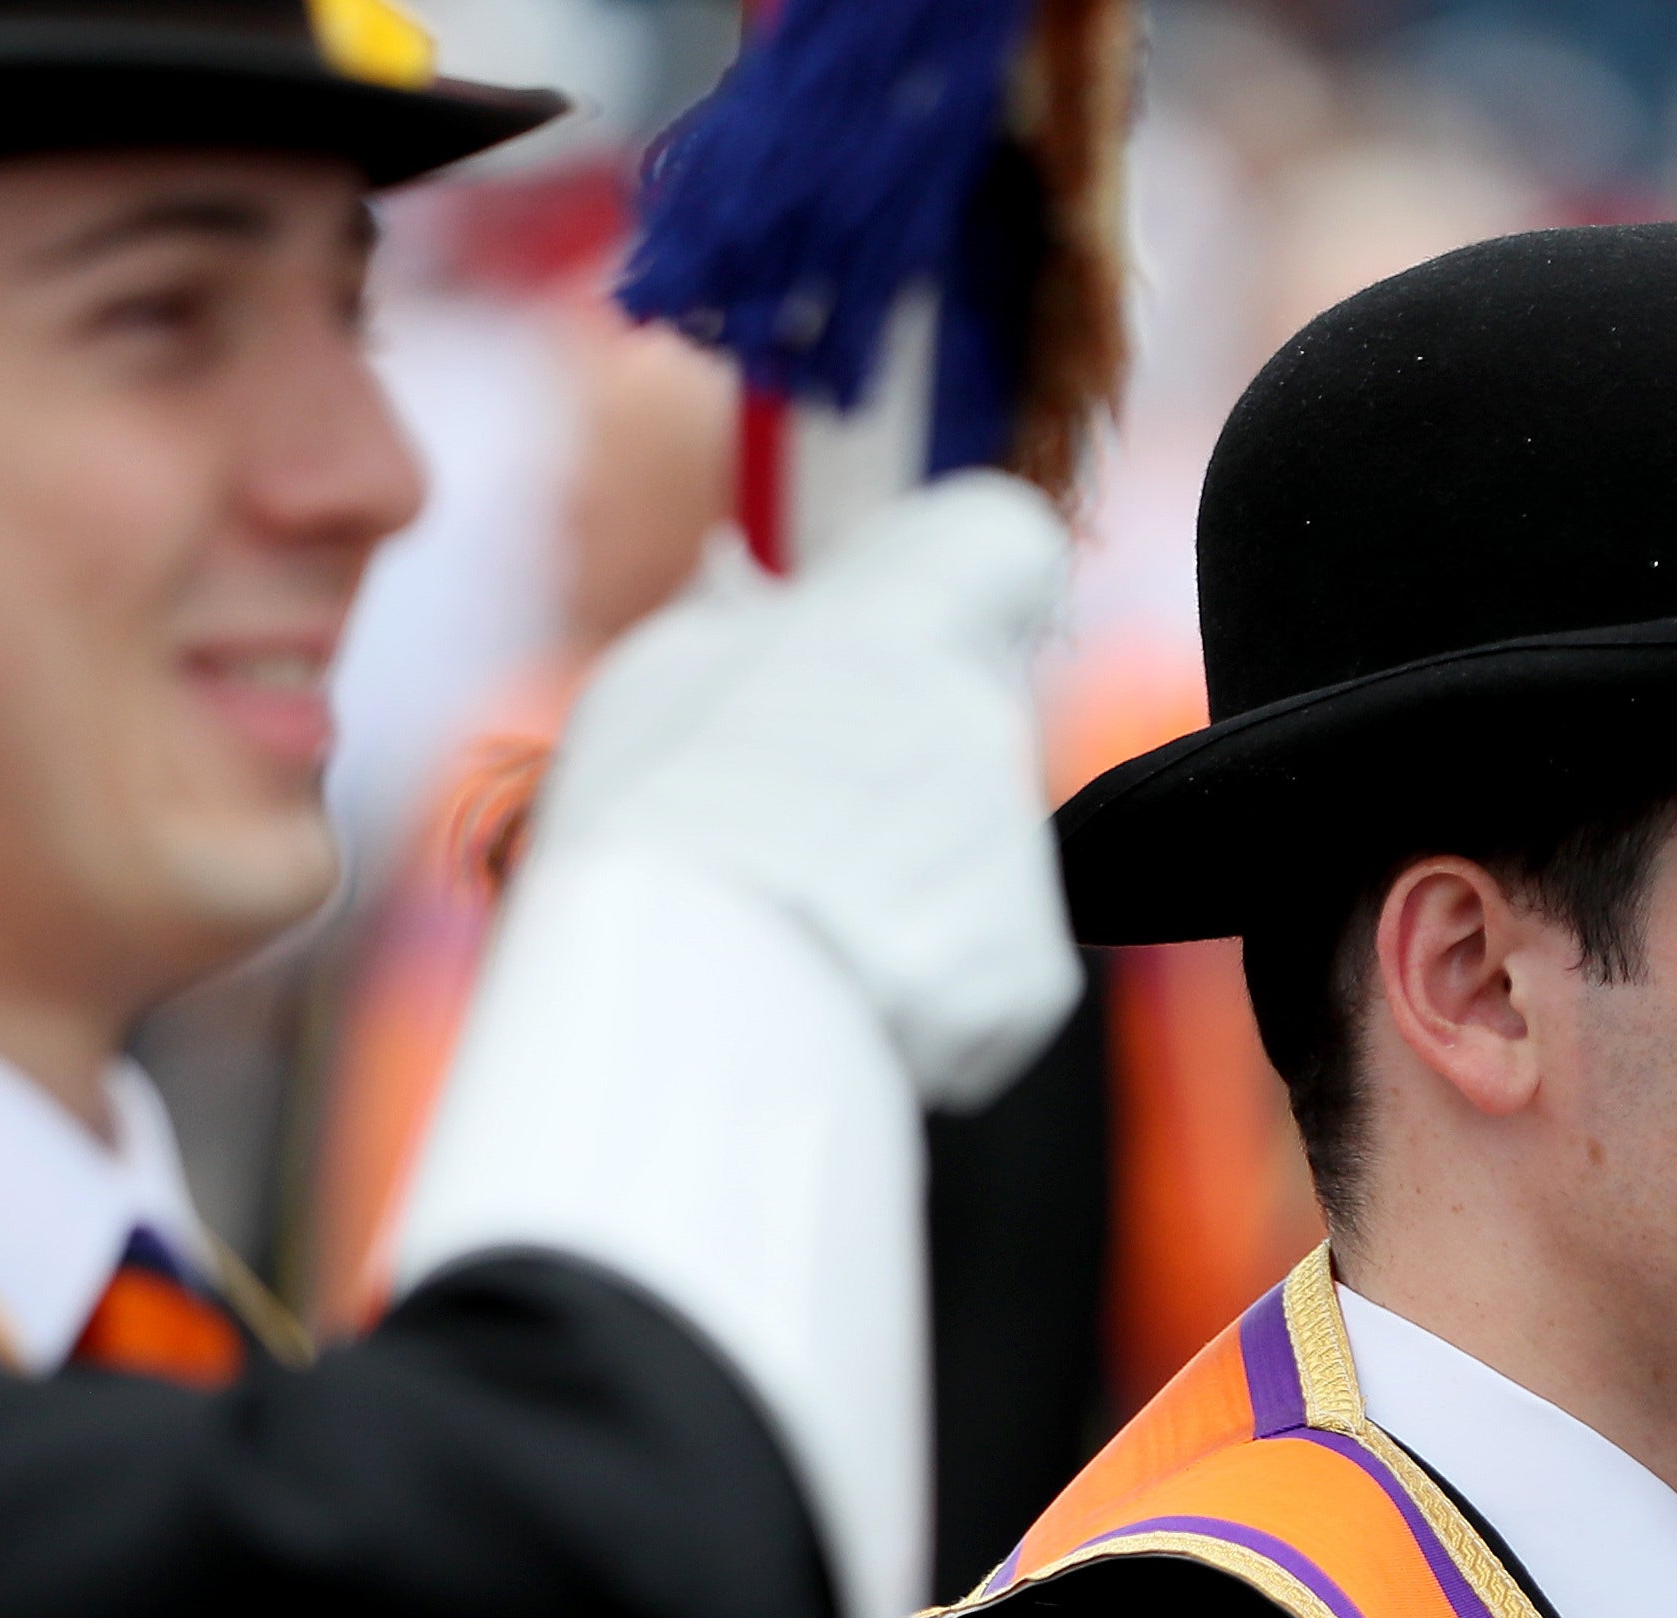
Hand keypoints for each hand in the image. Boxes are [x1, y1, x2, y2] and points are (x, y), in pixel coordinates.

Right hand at [521, 472, 1082, 1112]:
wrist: (686, 1014)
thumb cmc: (648, 832)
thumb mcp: (655, 685)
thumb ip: (727, 622)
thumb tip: (739, 574)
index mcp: (897, 618)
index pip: (1005, 544)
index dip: (969, 591)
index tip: (910, 639)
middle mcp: (980, 716)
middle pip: (973, 724)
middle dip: (905, 773)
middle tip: (795, 841)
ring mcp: (1012, 846)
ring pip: (975, 853)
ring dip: (906, 889)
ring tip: (800, 941)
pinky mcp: (1028, 969)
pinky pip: (988, 970)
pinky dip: (927, 996)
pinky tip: (843, 1007)